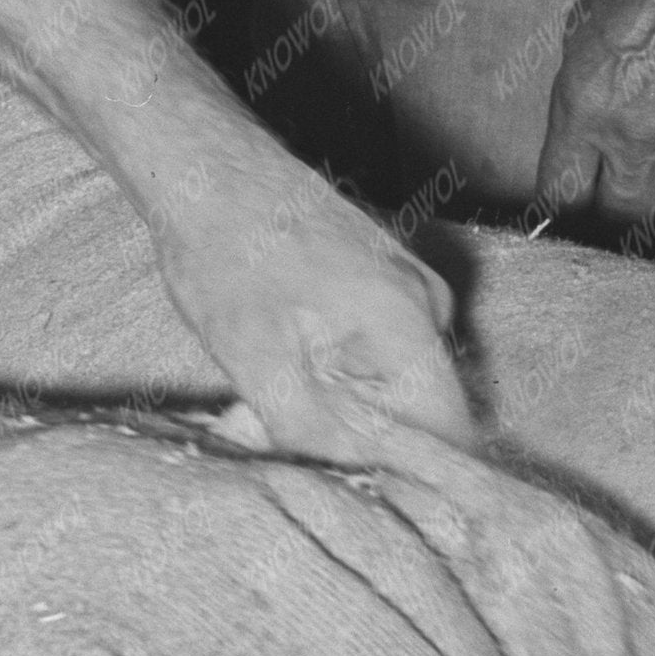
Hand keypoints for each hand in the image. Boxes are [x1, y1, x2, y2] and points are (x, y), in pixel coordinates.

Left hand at [142, 134, 479, 469]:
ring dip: (345, 401)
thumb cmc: (225, 251)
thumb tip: (357, 479)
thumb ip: (313, 430)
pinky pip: (379, 347)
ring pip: (394, 379)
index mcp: (410, 322)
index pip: (450, 432)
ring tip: (278, 385)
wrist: (205, 166)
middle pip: (420, 408)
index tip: (361, 489)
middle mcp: (427, 302)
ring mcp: (408, 284)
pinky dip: (338, 366)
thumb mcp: (256, 359)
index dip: (412, 473)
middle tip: (290, 429)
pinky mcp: (383, 278)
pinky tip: (285, 354)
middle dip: (363, 435)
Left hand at [540, 0, 654, 230]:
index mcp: (583, 109)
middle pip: (623, 217)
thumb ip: (584, 88)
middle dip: (621, 215)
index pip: (561, 196)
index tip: (573, 207)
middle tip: (629, 201)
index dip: (566, 208)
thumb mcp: (583, 26)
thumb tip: (585, 126)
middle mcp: (635, 137)